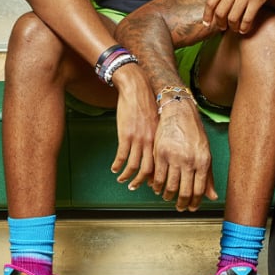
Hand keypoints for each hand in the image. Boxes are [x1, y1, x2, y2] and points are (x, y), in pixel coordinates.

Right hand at [110, 65, 156, 190]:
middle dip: (140, 182)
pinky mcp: (126, 135)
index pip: (160, 165)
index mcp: (160, 139)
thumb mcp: (157, 122)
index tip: (150, 184)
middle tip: (134, 187)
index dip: (155, 177)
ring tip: (121, 179)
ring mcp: (138, 139)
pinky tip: (114, 168)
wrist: (137, 88)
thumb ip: (156, 136)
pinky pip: (121, 157)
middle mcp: (151, 141)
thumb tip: (154, 150)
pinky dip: (117, 165)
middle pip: (147, 170)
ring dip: (126, 176)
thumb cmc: (147, 103)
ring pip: (133, 166)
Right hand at [148, 99, 218, 210]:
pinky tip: (157, 187)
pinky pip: (158, 177)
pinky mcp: (160, 154)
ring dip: (168, 196)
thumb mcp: (206, 152)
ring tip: (168, 197)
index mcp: (203, 161)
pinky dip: (157, 186)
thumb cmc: (194, 132)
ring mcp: (174, 158)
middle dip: (181, 203)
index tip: (191, 208)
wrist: (179, 113)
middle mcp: (189, 161)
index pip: (199, 190)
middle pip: (184, 191)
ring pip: (169, 186)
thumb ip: (209, 176)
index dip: (195, 202)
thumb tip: (213, 196)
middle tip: (179, 207)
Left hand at [202, 0, 274, 33]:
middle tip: (223, 28)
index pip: (211, 2)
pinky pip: (247, 18)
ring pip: (233, 18)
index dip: (207, 16)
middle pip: (220, 12)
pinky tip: (245, 29)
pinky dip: (245, 27)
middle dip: (220, 24)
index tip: (207, 23)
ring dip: (233, 27)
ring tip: (235, 29)